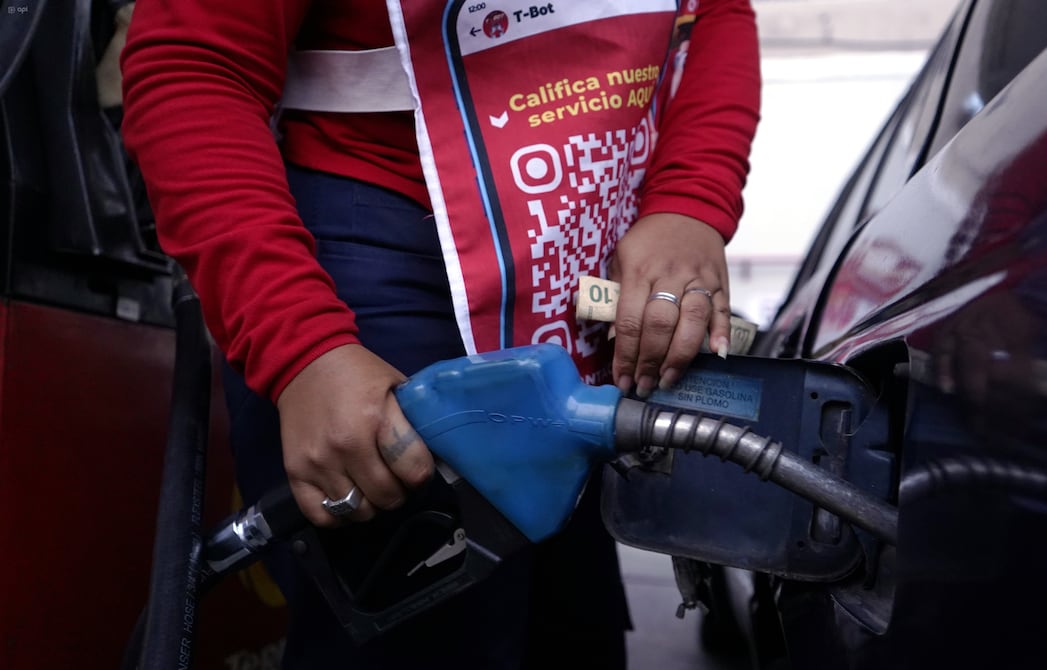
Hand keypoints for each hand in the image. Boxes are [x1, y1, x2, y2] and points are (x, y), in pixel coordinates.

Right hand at [275, 344, 434, 526]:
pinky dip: (338, 516)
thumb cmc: (358, 374)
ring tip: (371, 486)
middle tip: (395, 479)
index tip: (417, 468)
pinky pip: (322, 516)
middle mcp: (346, 444)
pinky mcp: (295, 472)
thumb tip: (436, 459)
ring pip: (358, 512)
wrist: (304, 363)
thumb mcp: (396, 386)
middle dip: (398, 492)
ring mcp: (318, 462)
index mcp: (376, 418)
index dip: (422, 474)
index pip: (414, 470)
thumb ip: (413, 422)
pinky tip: (347, 498)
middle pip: (387, 496)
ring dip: (371, 504)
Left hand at [609, 213, 730, 396]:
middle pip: (660, 323)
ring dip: (681, 356)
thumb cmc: (648, 240)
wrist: (687, 207)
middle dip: (651, 360)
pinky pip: (723, 310)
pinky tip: (716, 355)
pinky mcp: (720, 281)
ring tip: (669, 380)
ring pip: (692, 320)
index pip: (629, 319)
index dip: (625, 354)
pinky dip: (721, 333)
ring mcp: (698, 278)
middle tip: (644, 385)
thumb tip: (611, 336)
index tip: (621, 379)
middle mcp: (670, 275)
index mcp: (639, 270)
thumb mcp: (621, 258)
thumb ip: (615, 294)